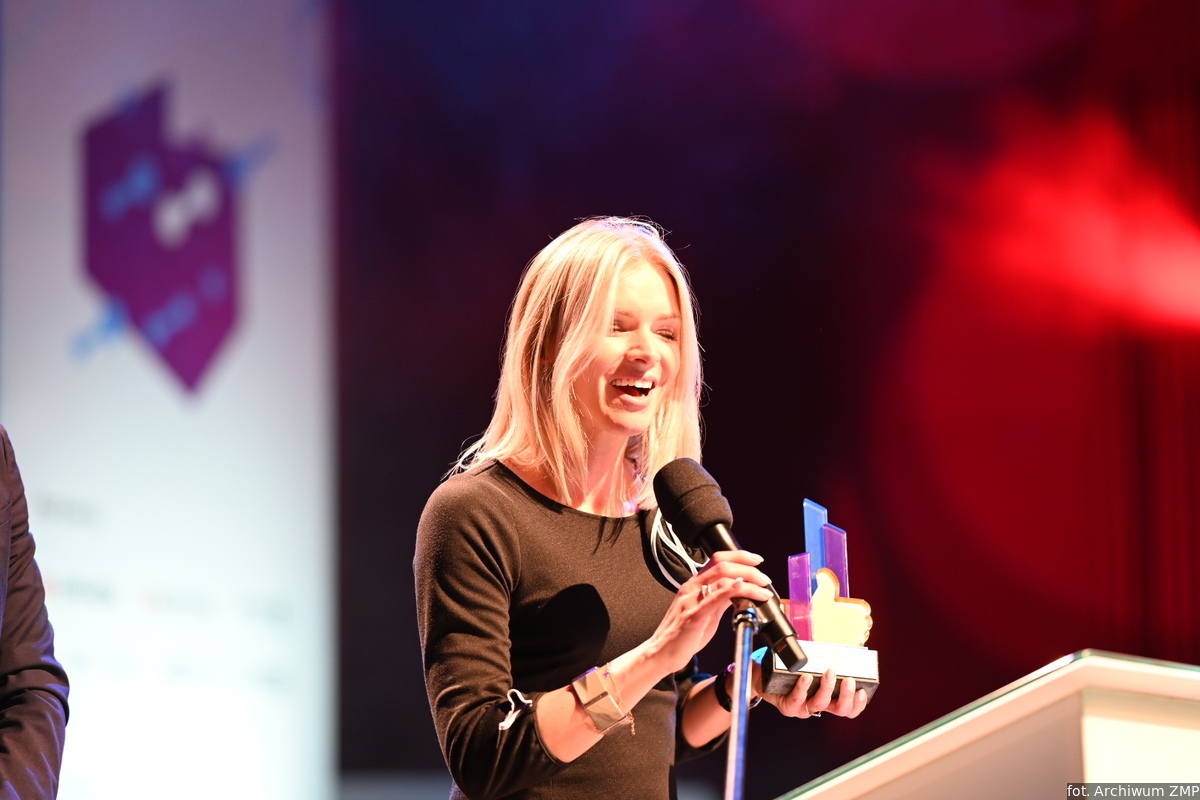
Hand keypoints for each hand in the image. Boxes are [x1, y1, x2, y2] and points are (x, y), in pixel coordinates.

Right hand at [644, 550, 774, 673]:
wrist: (661, 653)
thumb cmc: (681, 635)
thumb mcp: (705, 612)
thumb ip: (720, 600)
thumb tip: (739, 591)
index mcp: (694, 584)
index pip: (718, 560)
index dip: (740, 556)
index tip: (757, 560)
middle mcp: (692, 588)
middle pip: (722, 565)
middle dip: (748, 568)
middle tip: (764, 578)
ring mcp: (692, 600)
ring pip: (721, 578)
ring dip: (748, 581)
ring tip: (762, 589)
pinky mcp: (693, 616)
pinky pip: (713, 598)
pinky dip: (730, 590)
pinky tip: (742, 587)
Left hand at [758, 668, 869, 719]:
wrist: (765, 678)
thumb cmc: (792, 671)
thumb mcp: (813, 666)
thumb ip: (826, 661)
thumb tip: (840, 648)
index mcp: (829, 699)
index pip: (849, 708)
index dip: (858, 703)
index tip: (862, 690)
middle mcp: (818, 706)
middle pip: (840, 710)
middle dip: (847, 695)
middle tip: (849, 680)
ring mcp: (803, 708)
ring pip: (820, 704)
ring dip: (827, 688)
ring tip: (829, 672)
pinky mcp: (788, 707)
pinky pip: (797, 700)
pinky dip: (803, 688)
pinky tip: (806, 677)